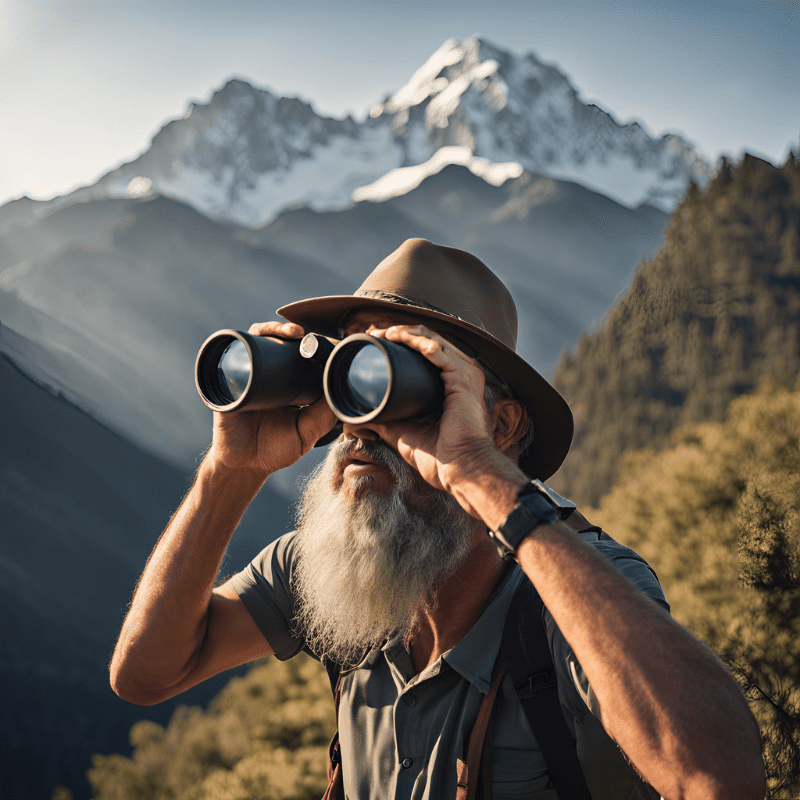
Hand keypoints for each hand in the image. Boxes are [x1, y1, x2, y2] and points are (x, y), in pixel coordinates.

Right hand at [207, 322, 337, 475]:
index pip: (302, 355)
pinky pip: (236, 353)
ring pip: (261, 339)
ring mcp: (250, 375)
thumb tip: (341, 393)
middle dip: (293, 330)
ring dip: (275, 328)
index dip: (314, 344)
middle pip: (281, 341)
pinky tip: (261, 335)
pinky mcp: (231, 380)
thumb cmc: (274, 450)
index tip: (328, 342)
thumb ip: (323, 416)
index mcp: (291, 384)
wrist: (242, 464)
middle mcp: (270, 375)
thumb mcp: (306, 433)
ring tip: (292, 332)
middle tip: (307, 334)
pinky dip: (248, 339)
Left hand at [363, 324, 505, 492]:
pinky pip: (437, 350)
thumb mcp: (406, 435)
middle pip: (430, 340)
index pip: (428, 353)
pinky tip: (399, 337)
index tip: (379, 342)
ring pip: (432, 339)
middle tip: (376, 332)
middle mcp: (463, 375)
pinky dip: (416, 341)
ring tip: (383, 332)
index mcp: (455, 385)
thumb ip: (387, 423)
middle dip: (401, 332)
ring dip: (405, 332)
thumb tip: (362, 420)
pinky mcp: (462, 378)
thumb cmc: (443, 459)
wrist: (461, 470)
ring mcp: (465, 374)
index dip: (403, 343)